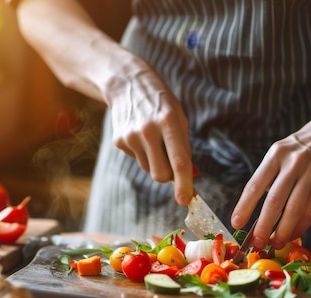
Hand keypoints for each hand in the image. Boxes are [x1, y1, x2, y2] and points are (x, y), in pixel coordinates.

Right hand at [107, 58, 193, 204]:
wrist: (127, 84)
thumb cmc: (161, 104)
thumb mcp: (179, 118)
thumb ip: (185, 148)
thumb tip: (192, 177)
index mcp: (168, 122)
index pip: (179, 161)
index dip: (184, 184)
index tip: (186, 200)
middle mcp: (148, 130)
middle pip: (160, 174)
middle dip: (168, 177)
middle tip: (171, 164)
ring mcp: (130, 136)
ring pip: (148, 169)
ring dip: (154, 161)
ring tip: (153, 139)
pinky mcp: (118, 141)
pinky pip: (136, 160)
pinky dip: (142, 153)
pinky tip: (140, 135)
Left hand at [231, 114, 310, 250]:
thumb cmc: (304, 144)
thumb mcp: (282, 151)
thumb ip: (271, 176)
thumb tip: (258, 209)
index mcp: (275, 155)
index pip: (255, 185)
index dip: (244, 206)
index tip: (237, 223)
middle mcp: (291, 163)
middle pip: (274, 201)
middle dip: (264, 226)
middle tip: (257, 243)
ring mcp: (310, 172)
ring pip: (293, 209)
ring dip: (283, 231)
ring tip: (276, 243)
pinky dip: (301, 225)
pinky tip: (295, 234)